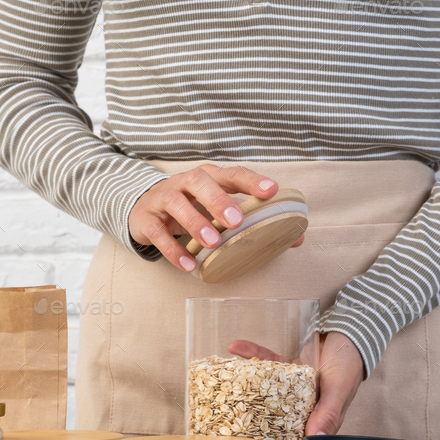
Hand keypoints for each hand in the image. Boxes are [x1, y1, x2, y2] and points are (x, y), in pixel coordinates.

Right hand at [128, 163, 303, 270]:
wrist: (141, 208)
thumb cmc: (190, 207)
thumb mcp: (217, 210)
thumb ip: (254, 221)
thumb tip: (297, 238)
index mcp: (208, 176)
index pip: (232, 174)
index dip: (251, 181)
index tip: (272, 190)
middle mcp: (185, 183)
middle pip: (200, 181)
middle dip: (218, 200)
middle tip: (236, 221)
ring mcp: (163, 199)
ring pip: (177, 204)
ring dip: (195, 222)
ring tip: (212, 242)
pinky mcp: (146, 220)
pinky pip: (158, 233)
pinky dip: (173, 250)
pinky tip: (189, 265)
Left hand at [228, 330, 364, 435]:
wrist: (352, 333)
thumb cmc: (350, 363)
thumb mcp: (338, 389)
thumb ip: (327, 413)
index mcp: (318, 417)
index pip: (293, 434)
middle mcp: (305, 404)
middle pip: (273, 412)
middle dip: (249, 412)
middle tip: (224, 412)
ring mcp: (295, 386)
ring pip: (266, 386)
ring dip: (246, 380)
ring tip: (223, 376)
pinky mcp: (291, 368)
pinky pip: (269, 362)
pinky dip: (253, 353)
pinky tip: (235, 347)